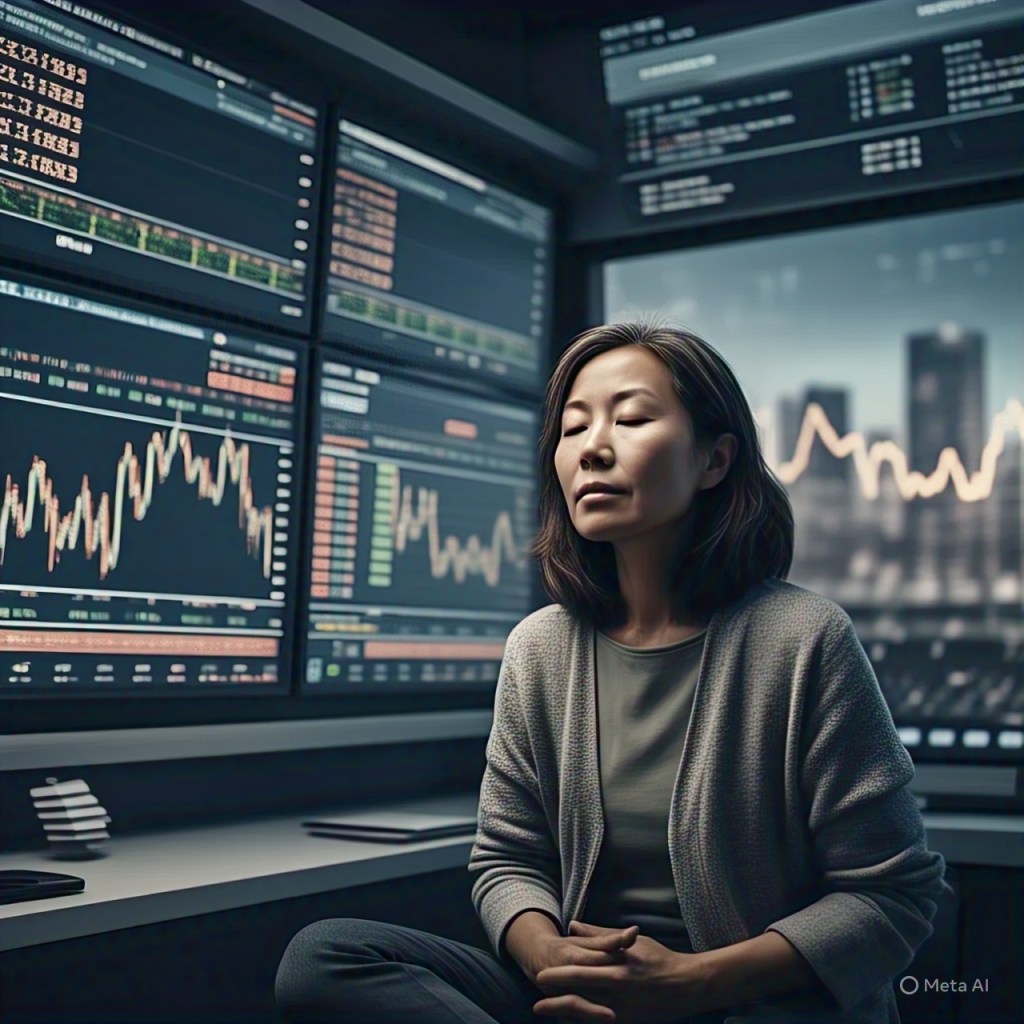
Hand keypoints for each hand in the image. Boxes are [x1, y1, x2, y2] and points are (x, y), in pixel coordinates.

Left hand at [534, 920, 710, 1023]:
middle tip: (537, 994)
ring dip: (564, 1012)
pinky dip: (583, 1021)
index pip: (580, 972)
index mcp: (616, 967)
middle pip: (578, 995)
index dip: (558, 975)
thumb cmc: (659, 958)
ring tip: (545, 1010)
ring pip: (585, 1014)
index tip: (540, 974)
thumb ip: (598, 936)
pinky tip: (569, 1021)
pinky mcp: (628, 1021)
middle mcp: (617, 990)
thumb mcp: (630, 942)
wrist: (688, 986)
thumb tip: (573, 927)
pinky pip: (599, 1023)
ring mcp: (622, 1010)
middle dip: (554, 997)